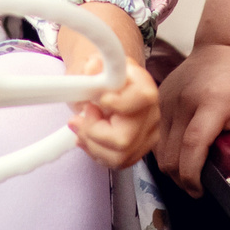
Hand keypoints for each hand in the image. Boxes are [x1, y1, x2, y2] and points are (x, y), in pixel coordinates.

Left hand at [59, 4, 156, 169]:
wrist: (106, 85)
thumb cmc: (100, 76)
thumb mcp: (91, 66)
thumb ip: (92, 68)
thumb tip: (92, 68)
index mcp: (143, 85)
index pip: (143, 98)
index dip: (120, 104)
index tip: (99, 101)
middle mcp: (152, 112)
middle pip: (124, 138)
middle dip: (92, 132)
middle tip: (77, 120)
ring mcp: (149, 134)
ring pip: (119, 156)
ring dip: (91, 145)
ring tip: (80, 128)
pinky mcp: (140, 149)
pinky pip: (117, 162)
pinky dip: (97, 153)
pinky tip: (89, 138)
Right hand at [154, 42, 229, 193]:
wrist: (225, 46)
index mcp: (212, 102)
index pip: (193, 145)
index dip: (192, 174)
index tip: (201, 190)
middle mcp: (184, 101)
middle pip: (171, 154)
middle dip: (181, 178)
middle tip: (198, 187)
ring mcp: (167, 99)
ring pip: (158, 148)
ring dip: (171, 167)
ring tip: (190, 173)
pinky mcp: (159, 100)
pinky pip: (155, 136)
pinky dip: (165, 151)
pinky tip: (181, 155)